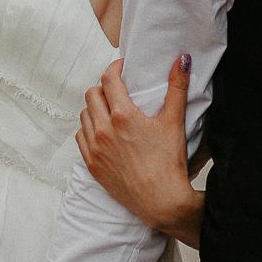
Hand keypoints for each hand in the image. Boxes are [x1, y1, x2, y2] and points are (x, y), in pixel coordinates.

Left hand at [78, 55, 201, 245]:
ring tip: (110, 110)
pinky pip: (80, 137)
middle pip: (92, 94)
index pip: (109, 79)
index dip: (114, 68)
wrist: (161, 201)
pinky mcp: (92, 165)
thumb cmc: (169, 163)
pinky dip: (88, 129)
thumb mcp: (175, 121)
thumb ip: (177, 87)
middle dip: (104, 88)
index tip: (122, 68)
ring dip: (94, 108)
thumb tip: (182, 60)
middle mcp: (103, 130)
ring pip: (83, 115)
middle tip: (118, 90)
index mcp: (123, 116)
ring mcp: (95, 148)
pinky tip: (102, 131)